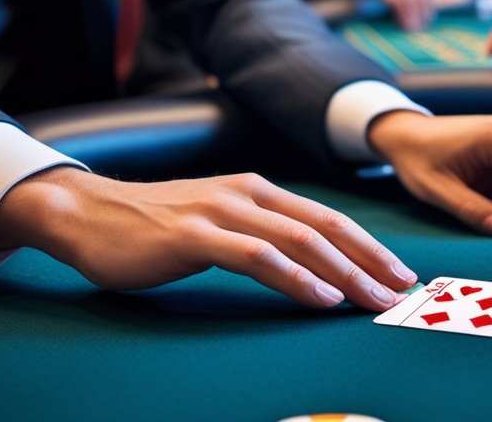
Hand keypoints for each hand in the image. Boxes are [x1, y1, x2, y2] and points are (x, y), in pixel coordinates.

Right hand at [0, 167, 416, 310]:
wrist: (87, 214)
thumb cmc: (152, 227)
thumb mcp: (215, 223)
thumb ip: (256, 236)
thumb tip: (304, 267)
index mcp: (255, 190)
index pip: (326, 218)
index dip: (368, 246)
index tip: (398, 274)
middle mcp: (245, 193)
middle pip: (325, 227)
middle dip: (370, 260)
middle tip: (403, 291)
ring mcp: (220, 211)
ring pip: (300, 240)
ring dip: (344, 272)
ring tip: (374, 300)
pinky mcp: (194, 235)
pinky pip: (257, 256)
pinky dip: (295, 277)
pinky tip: (320, 299)